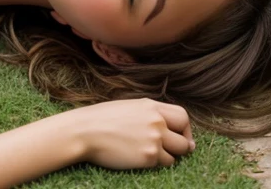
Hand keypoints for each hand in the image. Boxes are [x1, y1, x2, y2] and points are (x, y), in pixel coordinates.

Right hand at [76, 99, 193, 168]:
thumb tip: (165, 125)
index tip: (181, 136)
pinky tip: (142, 158)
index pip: (182, 116)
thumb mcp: (129, 107)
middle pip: (184, 138)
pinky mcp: (148, 157)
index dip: (185, 129)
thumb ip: (148, 114)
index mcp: (150, 106)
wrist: (85, 131)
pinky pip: (163, 163)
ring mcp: (154, 139)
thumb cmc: (102, 119)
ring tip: (153, 154)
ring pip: (176, 154)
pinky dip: (157, 163)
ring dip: (169, 156)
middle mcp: (156, 121)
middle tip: (178, 150)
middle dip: (183, 146)